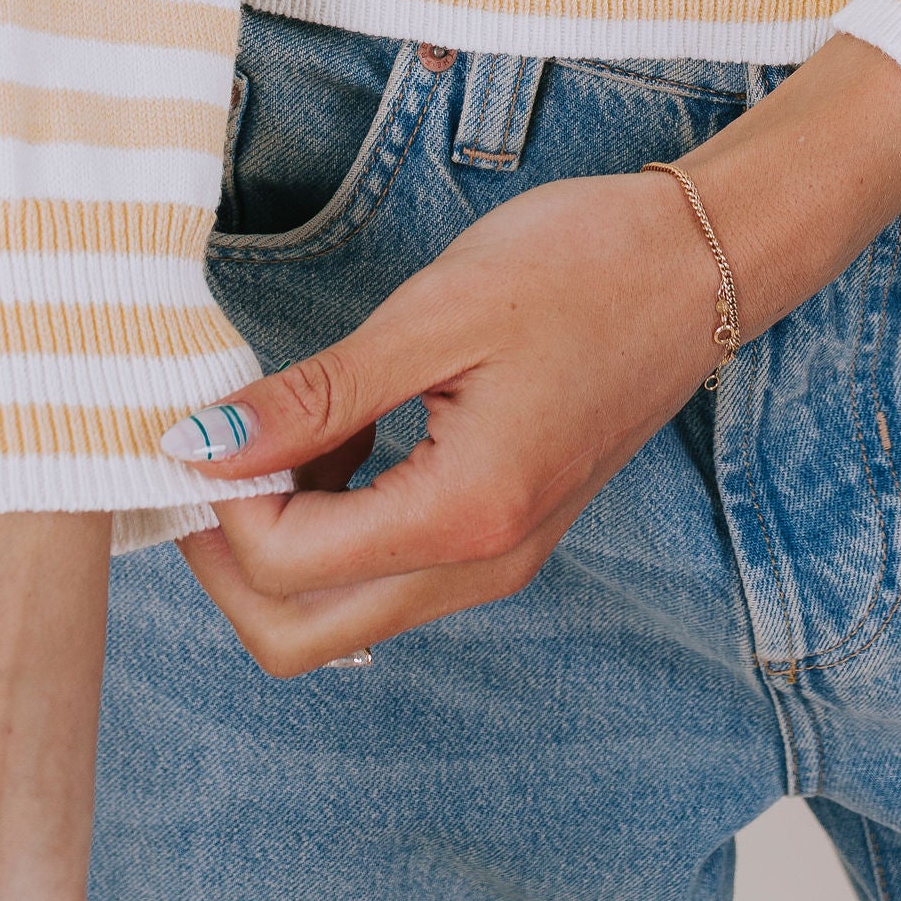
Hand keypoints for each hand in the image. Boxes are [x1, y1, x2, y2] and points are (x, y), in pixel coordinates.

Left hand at [172, 35, 900, 672]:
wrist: (702, 262)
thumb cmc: (582, 266)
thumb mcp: (434, 316)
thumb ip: (316, 395)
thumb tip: (199, 444)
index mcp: (466, 517)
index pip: (285, 565)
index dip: (220, 496)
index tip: (198, 410)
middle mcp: (482, 569)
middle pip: (297, 639)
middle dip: (225, 561)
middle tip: (208, 451)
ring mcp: (496, 563)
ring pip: (337, 616)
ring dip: (279, 543)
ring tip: (282, 424)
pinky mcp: (501, 537)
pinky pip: (385, 573)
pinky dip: (332, 524)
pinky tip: (338, 430)